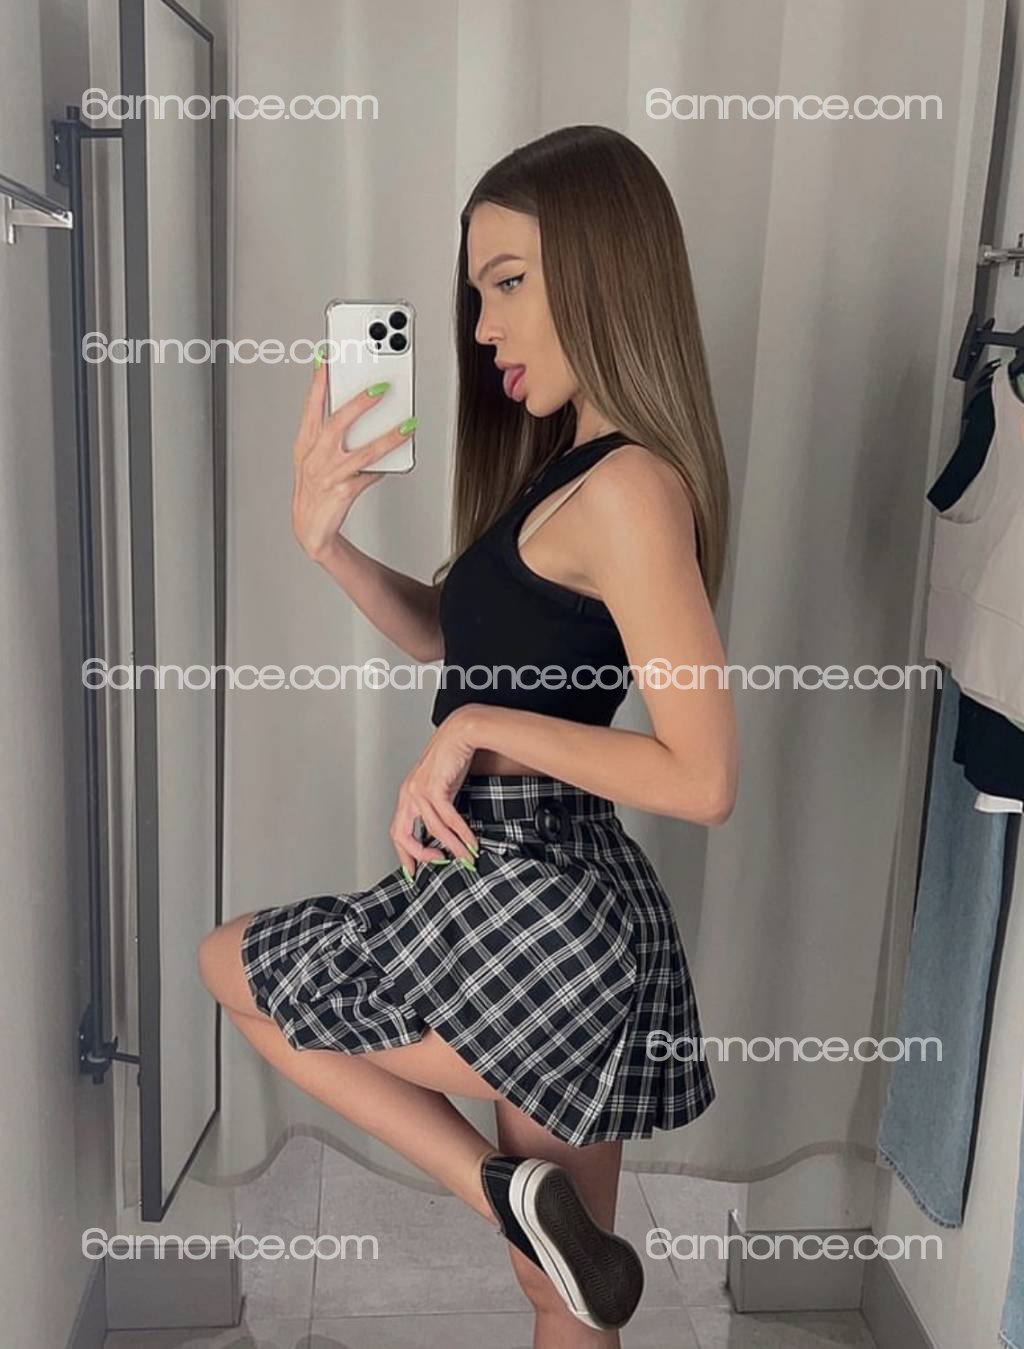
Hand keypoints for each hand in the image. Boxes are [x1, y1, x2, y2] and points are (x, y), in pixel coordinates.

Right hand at [291, 352, 415, 562]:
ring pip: (361, 452)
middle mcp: (314, 458)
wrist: (310, 529)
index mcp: (305, 444)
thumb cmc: (316, 488)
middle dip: (359, 404)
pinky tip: (396, 458)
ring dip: (386, 437)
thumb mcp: (315, 458)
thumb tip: (360, 411)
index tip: (328, 359)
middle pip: (336, 424)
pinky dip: (383, 467)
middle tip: (380, 387)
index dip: (319, 382)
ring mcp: (328, 476)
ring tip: (406, 424)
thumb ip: (330, 434)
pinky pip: (368, 476)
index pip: (311, 407)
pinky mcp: (342, 493)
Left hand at [390, 707, 481, 879]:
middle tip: (434, 867)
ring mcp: (419, 791)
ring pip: (433, 830)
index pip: (398, 830)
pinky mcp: (435, 788)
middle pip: (402, 834)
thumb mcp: (441, 786)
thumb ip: (439, 807)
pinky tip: (470, 842)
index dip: (404, 853)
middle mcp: (409, 794)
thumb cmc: (452, 757)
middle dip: (417, 856)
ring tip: (465, 858)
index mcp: (407, 794)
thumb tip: (447, 831)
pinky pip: (448, 819)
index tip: (413, 870)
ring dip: (452, 847)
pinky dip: (461, 834)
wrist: (461, 733)